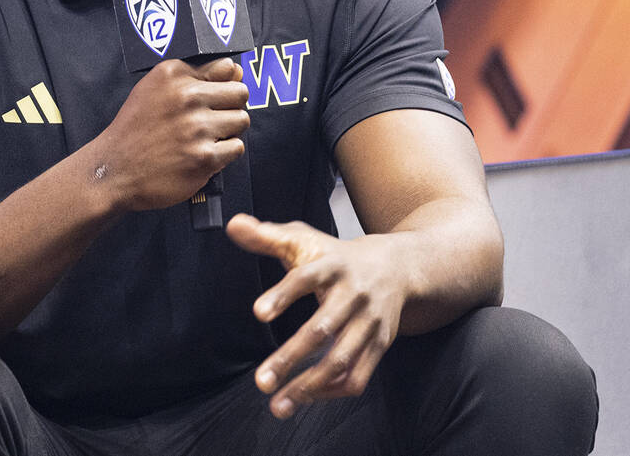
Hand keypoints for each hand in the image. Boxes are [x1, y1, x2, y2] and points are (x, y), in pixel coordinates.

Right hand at [89, 57, 249, 211]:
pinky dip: (224, 154)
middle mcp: (187, 96)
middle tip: (211, 121)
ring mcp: (197, 128)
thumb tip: (237, 72)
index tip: (212, 97)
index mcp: (173, 74)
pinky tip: (202, 155)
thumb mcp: (154, 88)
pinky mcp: (204, 157)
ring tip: (205, 139)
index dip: (222, 85)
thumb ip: (196, 75)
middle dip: (230, 107)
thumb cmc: (135, 130)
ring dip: (228, 131)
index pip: (226, 69)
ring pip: (242, 121)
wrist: (114, 170)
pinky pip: (236, 148)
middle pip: (240, 94)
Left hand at [225, 213, 406, 418]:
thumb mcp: (305, 240)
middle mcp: (354, 295)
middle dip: (290, 357)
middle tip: (261, 380)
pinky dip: (332, 392)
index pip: (306, 277)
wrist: (397, 267)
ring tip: (277, 404)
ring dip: (309, 386)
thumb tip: (233, 225)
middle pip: (322, 328)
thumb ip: (267, 236)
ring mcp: (370, 323)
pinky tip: (305, 398)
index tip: (258, 314)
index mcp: (333, 265)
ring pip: (341, 360)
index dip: (283, 295)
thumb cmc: (337, 256)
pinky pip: (358, 377)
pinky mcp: (380, 345)